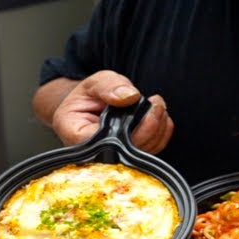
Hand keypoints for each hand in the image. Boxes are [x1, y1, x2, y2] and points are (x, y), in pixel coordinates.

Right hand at [50, 70, 173, 151]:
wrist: (90, 104)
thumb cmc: (88, 96)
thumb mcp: (94, 83)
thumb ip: (108, 86)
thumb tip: (129, 96)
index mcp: (77, 135)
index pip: (108, 142)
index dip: (132, 129)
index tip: (147, 108)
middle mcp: (95, 152)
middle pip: (129, 150)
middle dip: (150, 126)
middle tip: (157, 104)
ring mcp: (114, 156)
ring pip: (143, 151)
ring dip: (158, 129)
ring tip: (158, 107)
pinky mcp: (129, 155)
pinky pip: (151, 149)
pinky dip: (161, 134)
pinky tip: (160, 118)